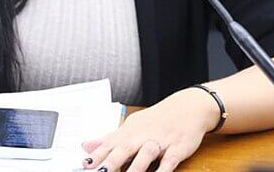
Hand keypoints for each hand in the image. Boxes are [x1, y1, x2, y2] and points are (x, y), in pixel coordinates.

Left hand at [81, 88, 219, 171]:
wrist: (188, 107)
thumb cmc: (156, 120)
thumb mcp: (131, 126)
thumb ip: (109, 138)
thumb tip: (85, 146)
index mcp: (129, 130)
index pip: (109, 144)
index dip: (97, 155)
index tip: (85, 165)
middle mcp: (142, 135)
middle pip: (124, 148)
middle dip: (111, 162)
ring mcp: (160, 141)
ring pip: (145, 155)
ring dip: (135, 168)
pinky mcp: (178, 147)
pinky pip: (170, 160)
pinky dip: (163, 170)